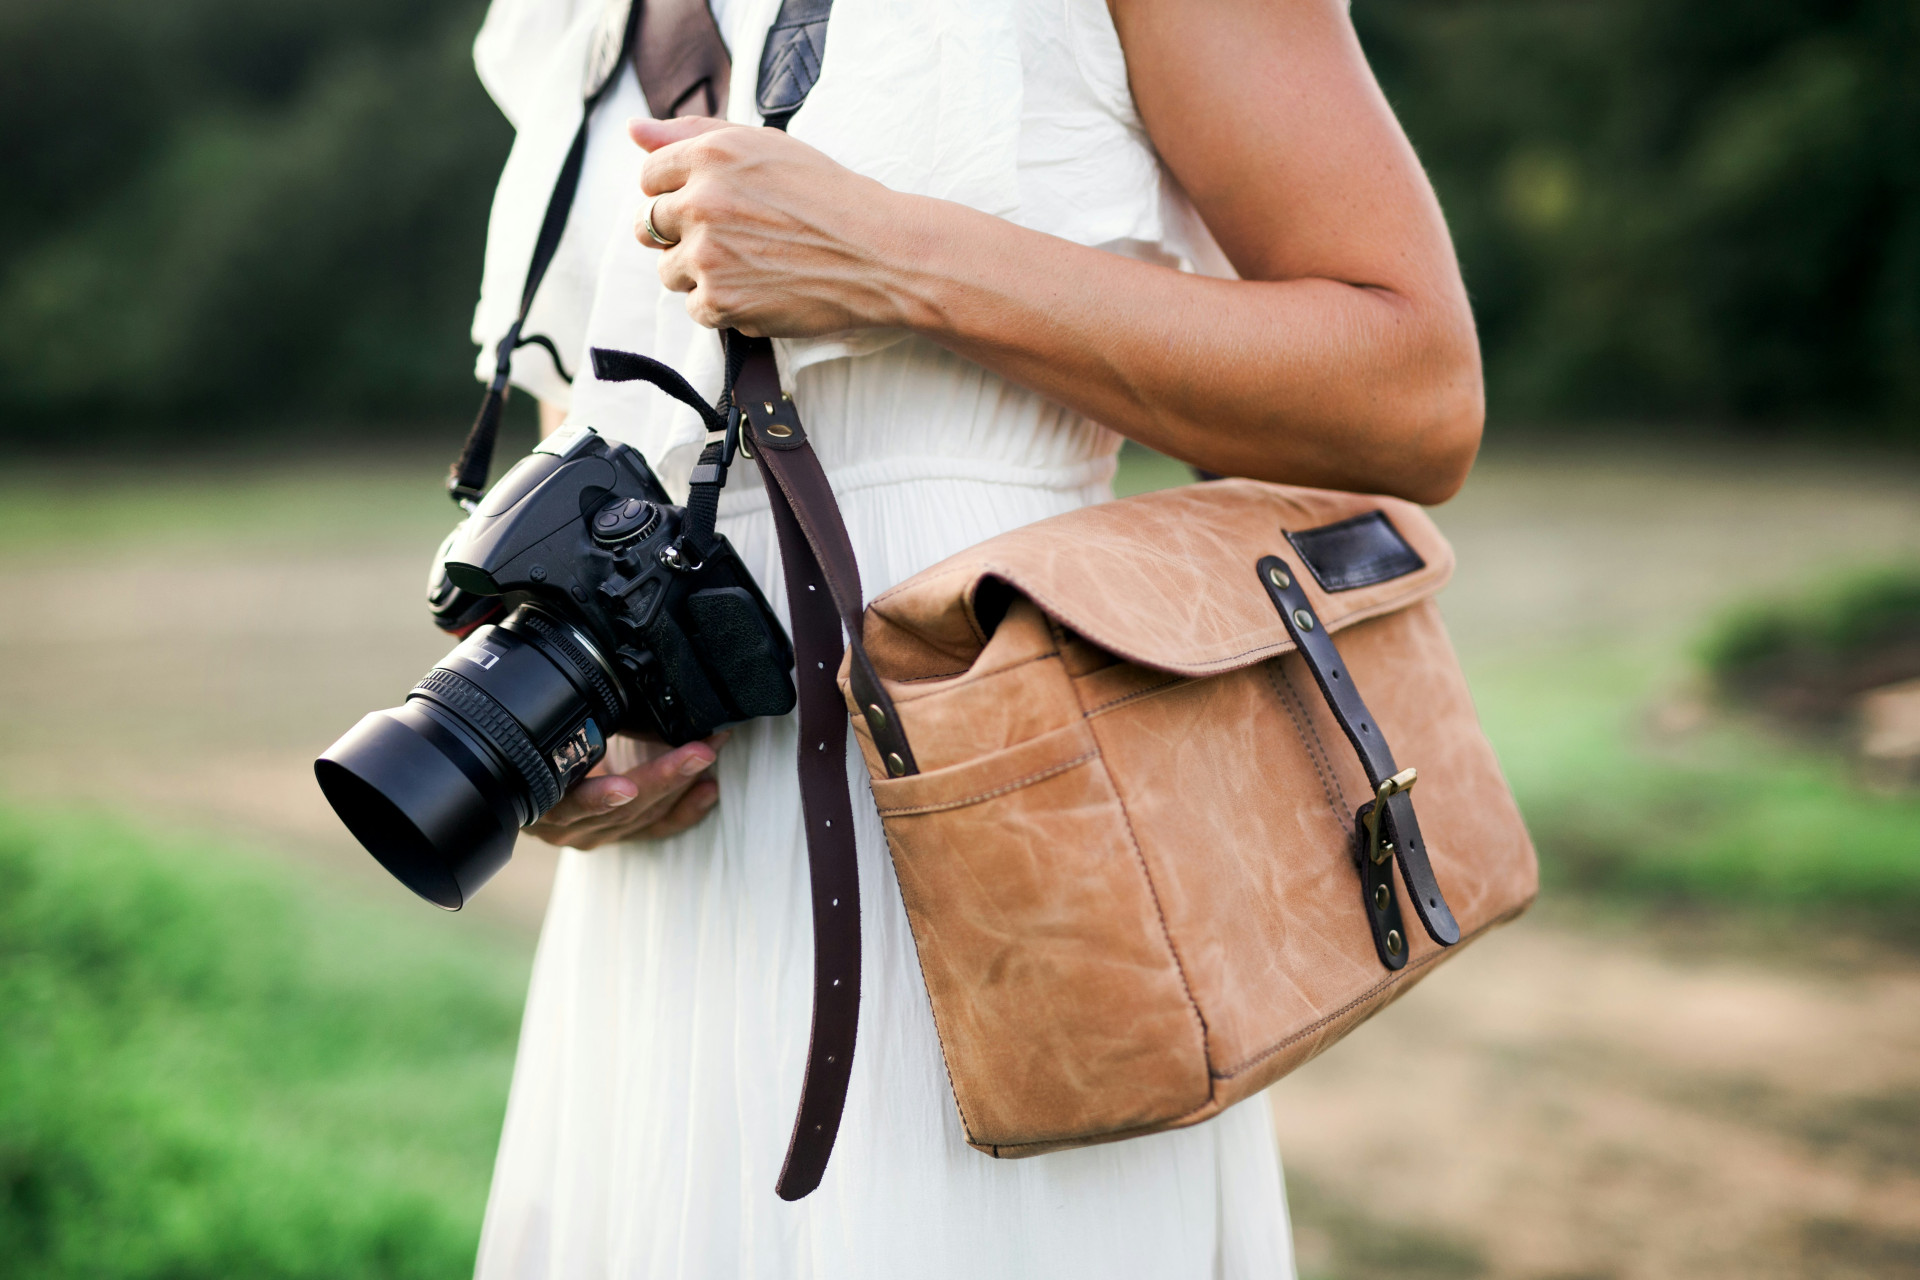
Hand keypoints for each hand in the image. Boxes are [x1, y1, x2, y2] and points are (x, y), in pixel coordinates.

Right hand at [526, 732, 727, 849]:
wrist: (528, 780)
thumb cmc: (539, 749)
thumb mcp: (547, 733)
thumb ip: (569, 724)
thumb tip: (608, 684)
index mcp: (543, 801)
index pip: (572, 803)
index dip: (598, 797)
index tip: (624, 787)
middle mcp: (569, 826)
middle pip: (623, 809)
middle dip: (665, 777)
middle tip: (698, 750)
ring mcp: (596, 834)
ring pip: (645, 816)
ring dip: (682, 783)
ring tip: (708, 752)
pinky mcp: (621, 836)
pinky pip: (658, 828)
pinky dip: (687, 809)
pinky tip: (708, 790)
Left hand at [631, 116, 922, 335]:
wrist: (879, 254)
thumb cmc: (830, 197)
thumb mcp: (765, 146)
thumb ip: (694, 134)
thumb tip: (633, 131)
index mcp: (711, 154)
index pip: (649, 175)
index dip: (676, 192)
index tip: (709, 206)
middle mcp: (701, 200)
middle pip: (649, 225)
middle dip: (681, 234)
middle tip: (731, 241)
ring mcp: (707, 253)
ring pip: (669, 271)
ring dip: (700, 273)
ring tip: (753, 267)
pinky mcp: (719, 300)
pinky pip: (696, 308)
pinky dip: (724, 307)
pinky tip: (762, 291)